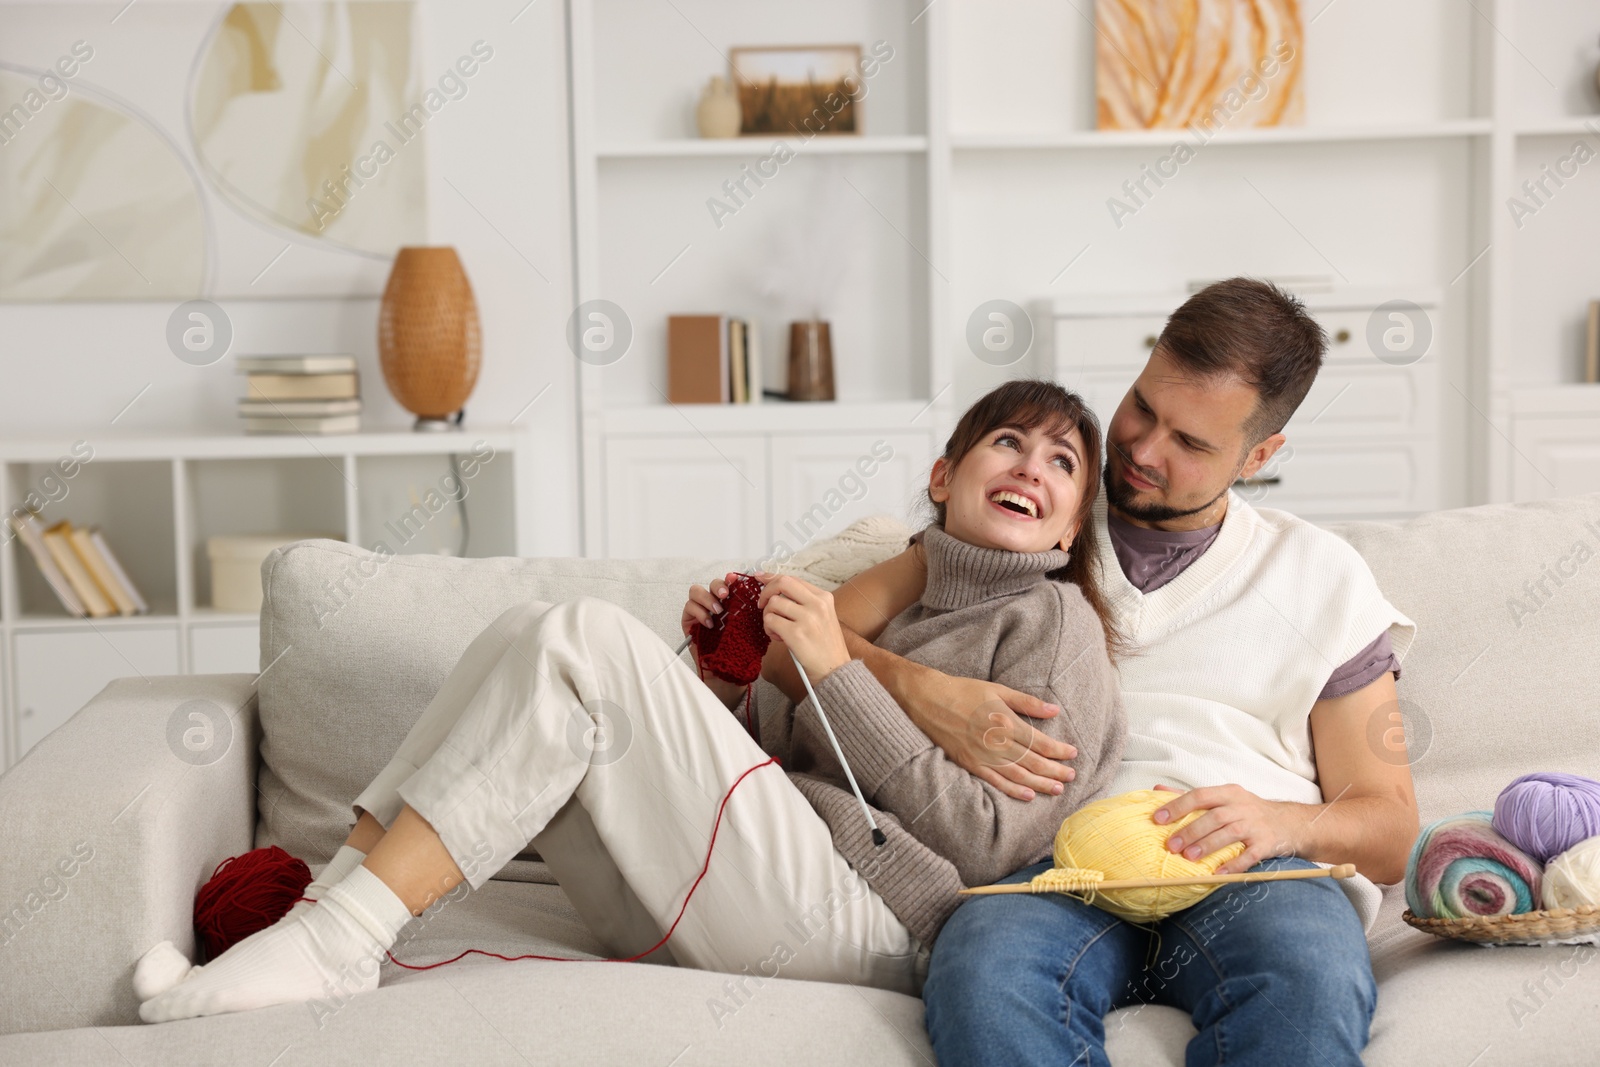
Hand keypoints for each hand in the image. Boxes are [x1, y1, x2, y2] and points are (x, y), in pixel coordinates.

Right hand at [682, 573, 746, 708]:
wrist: (726, 672)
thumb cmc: (738, 651)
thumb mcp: (751, 630)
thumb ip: (754, 614)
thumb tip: (762, 597)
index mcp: (730, 603)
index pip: (728, 584)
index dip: (731, 579)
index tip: (736, 579)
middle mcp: (714, 604)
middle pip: (712, 584)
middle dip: (719, 586)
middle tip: (725, 595)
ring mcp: (700, 611)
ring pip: (696, 591)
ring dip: (707, 598)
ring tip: (718, 611)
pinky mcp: (689, 621)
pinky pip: (688, 607)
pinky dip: (699, 612)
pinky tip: (709, 623)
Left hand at [756, 574, 849, 682]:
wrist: (834, 669)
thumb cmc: (825, 645)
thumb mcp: (822, 616)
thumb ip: (803, 601)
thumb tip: (776, 587)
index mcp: (824, 597)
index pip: (793, 579)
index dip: (773, 578)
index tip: (760, 578)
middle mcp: (817, 604)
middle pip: (782, 583)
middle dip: (766, 592)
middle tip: (762, 605)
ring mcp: (807, 618)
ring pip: (773, 603)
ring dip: (768, 616)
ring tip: (776, 629)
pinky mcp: (796, 634)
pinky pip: (770, 621)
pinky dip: (769, 629)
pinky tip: (778, 638)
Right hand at [905, 671, 1077, 801]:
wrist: (927, 700)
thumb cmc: (963, 691)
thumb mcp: (997, 689)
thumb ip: (1026, 703)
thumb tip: (1054, 710)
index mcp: (1005, 722)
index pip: (1040, 742)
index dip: (1059, 750)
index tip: (1072, 754)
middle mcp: (996, 743)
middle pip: (1033, 762)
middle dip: (1055, 771)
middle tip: (1072, 776)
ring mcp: (982, 756)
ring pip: (1018, 775)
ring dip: (1041, 783)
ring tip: (1058, 789)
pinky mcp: (969, 764)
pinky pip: (995, 781)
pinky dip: (1013, 790)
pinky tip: (1028, 795)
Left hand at [1151, 783, 1303, 875]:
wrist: (1291, 822)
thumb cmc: (1248, 811)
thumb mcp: (1223, 797)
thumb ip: (1192, 797)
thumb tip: (1157, 791)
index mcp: (1228, 793)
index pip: (1200, 795)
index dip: (1178, 806)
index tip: (1158, 819)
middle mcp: (1242, 806)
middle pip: (1214, 816)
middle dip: (1191, 830)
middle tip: (1171, 845)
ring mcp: (1256, 825)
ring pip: (1230, 833)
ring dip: (1208, 845)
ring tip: (1188, 857)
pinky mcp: (1267, 844)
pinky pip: (1250, 855)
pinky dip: (1234, 865)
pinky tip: (1219, 874)